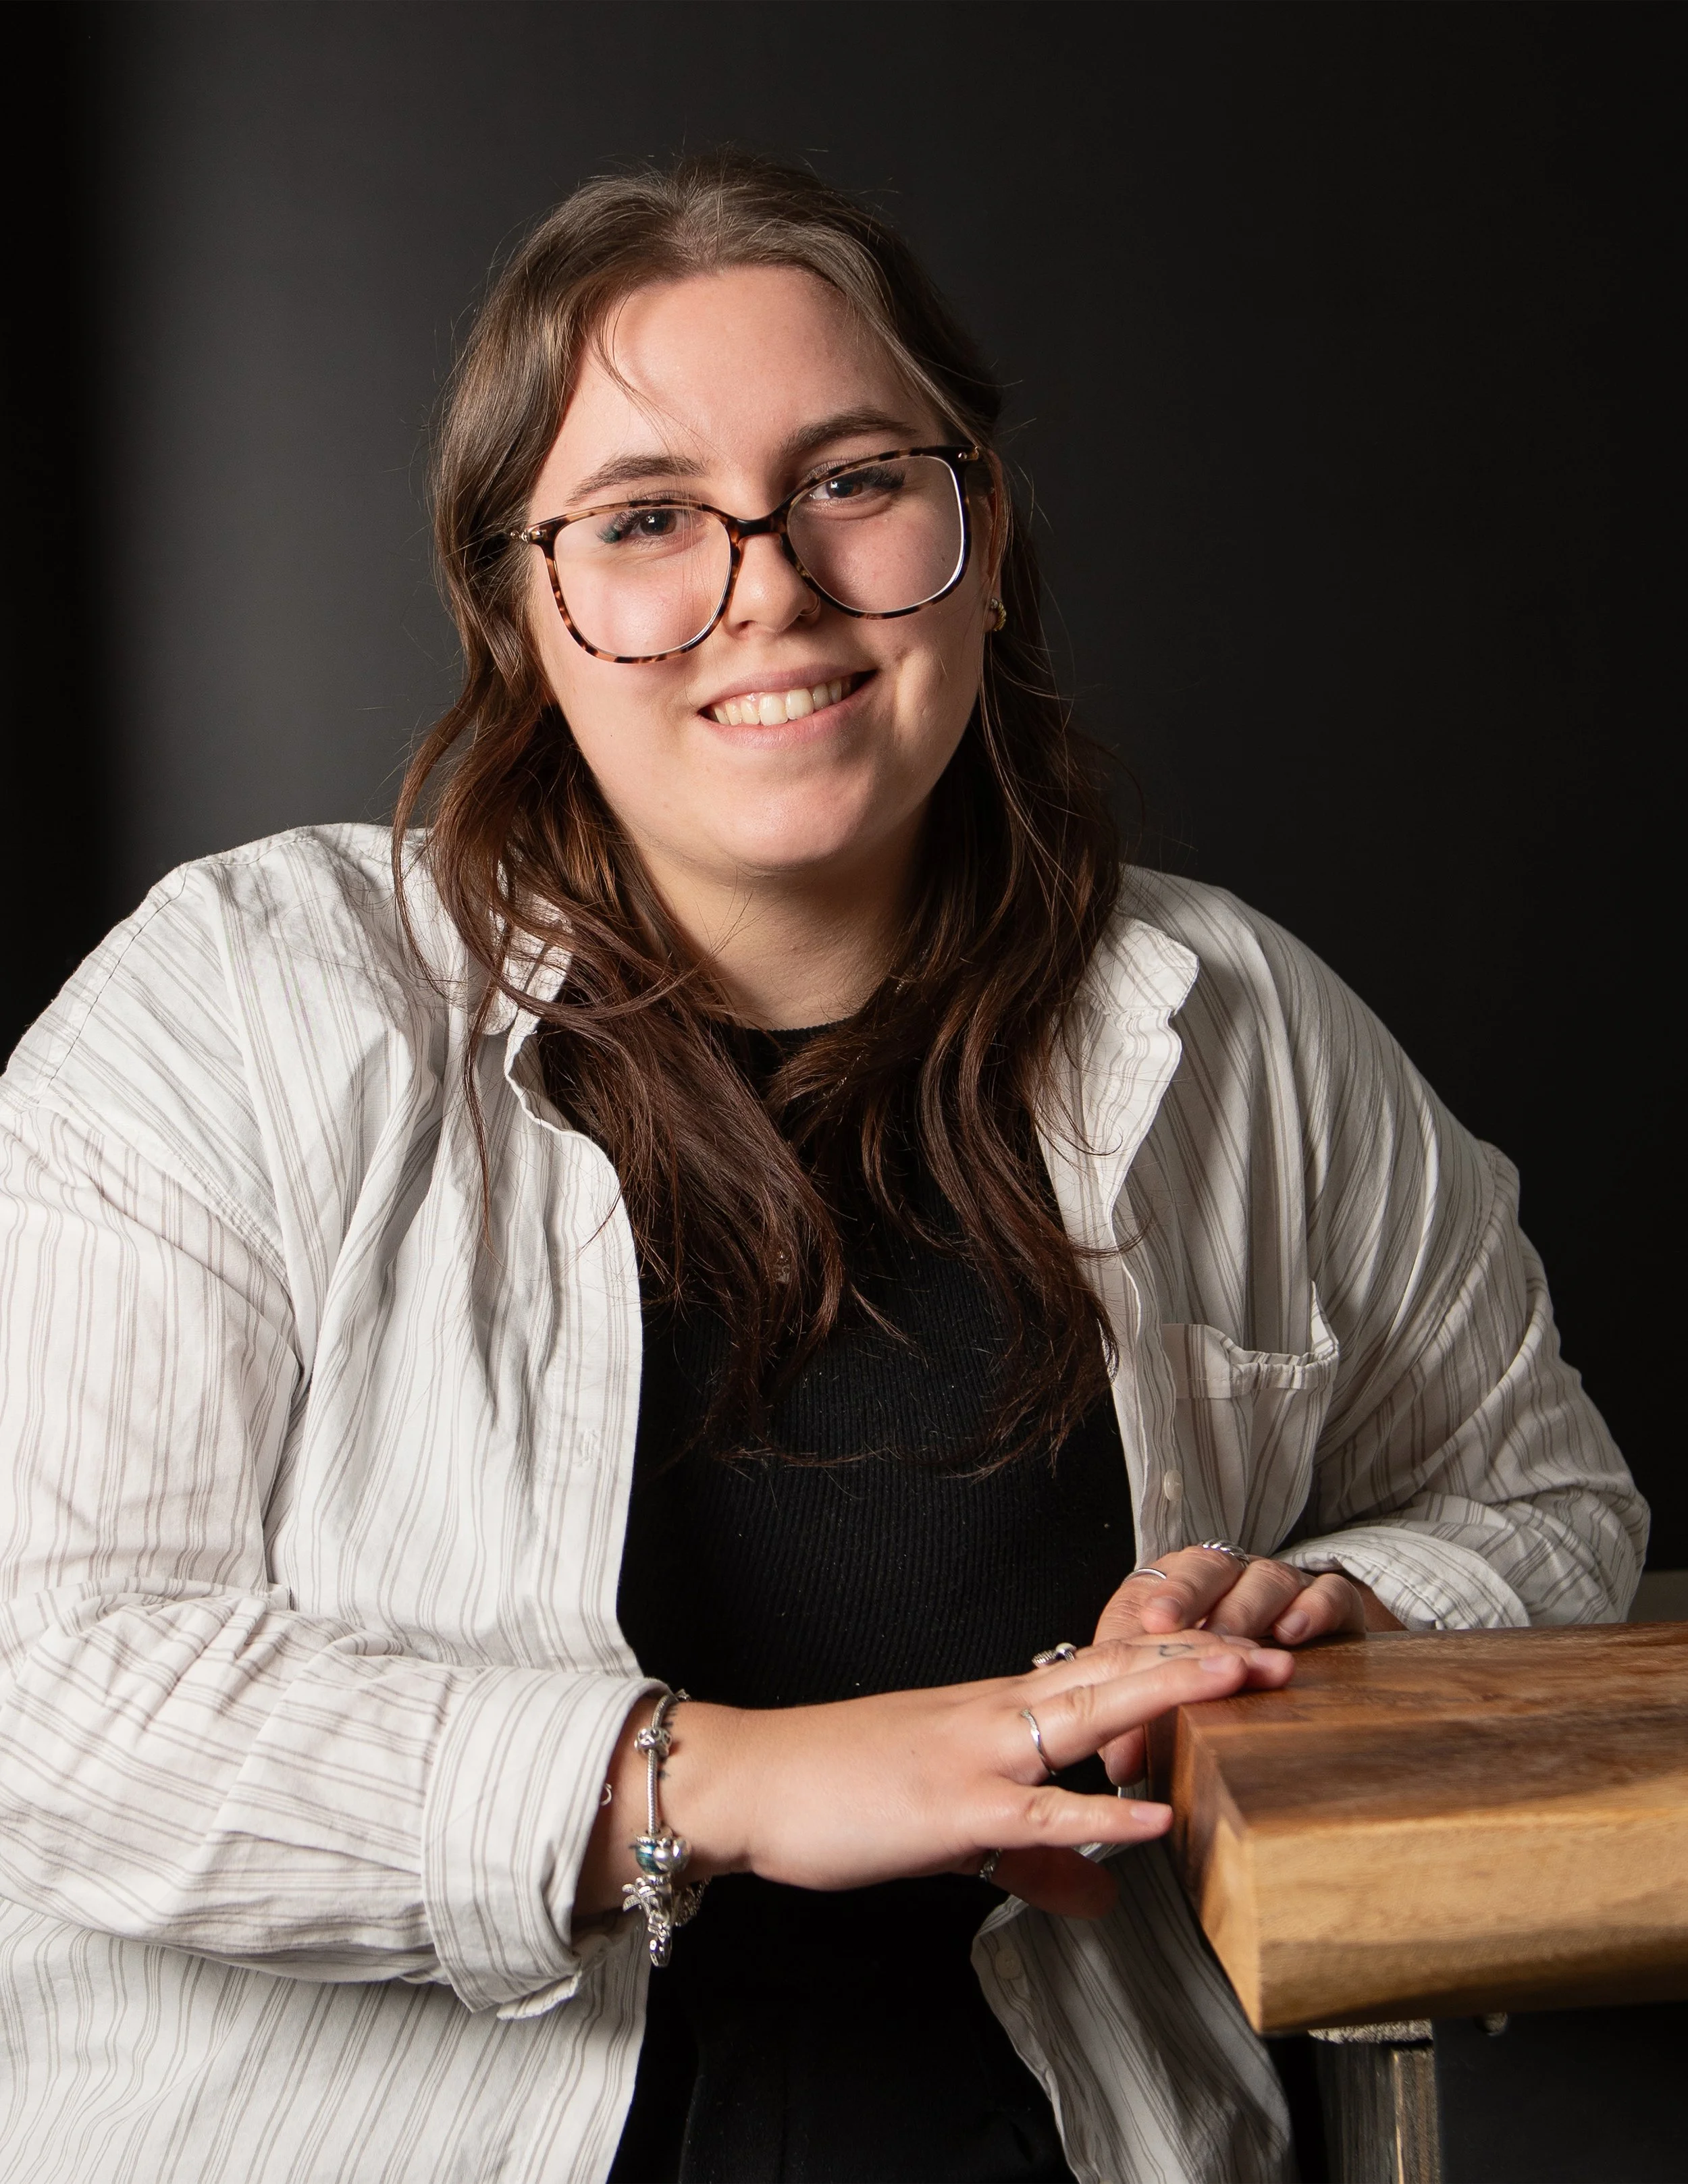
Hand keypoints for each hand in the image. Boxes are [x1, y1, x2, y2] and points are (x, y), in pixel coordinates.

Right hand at [580, 1636, 1293, 1924]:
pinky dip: (1099, 1815)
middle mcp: (999, 1714)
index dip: (1179, 1655)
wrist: (754, 1781)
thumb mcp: (957, 1831)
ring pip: (1091, 1714)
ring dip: (1171, 1694)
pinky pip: (1039, 1814)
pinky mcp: (953, 1809)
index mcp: (1001, 1709)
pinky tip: (1151, 1820)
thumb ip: (1038, 1863)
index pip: (1107, 1667)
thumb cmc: (844, 1791)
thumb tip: (1106, 1895)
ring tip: (1243, 1682)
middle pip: (1119, 1671)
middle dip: (1203, 1659)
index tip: (1248, 1642)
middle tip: (1282, 1646)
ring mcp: (978, 1756)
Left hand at [1088, 1546, 1402, 1783]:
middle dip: (1192, 1595)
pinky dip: (1314, 1608)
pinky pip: (1329, 1594)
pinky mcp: (1332, 1602)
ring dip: (1249, 1609)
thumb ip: (1138, 1719)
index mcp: (1179, 1583)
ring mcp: (1283, 1585)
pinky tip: (1296, 1632)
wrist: (1291, 1642)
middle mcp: (1230, 1576)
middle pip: (1208, 1569)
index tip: (1154, 1622)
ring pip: (1265, 1578)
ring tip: (1239, 1648)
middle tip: (1182, 1626)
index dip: (1160, 1602)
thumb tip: (1119, 1767)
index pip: (1164, 1583)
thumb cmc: (1208, 1666)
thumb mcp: (1168, 1682)